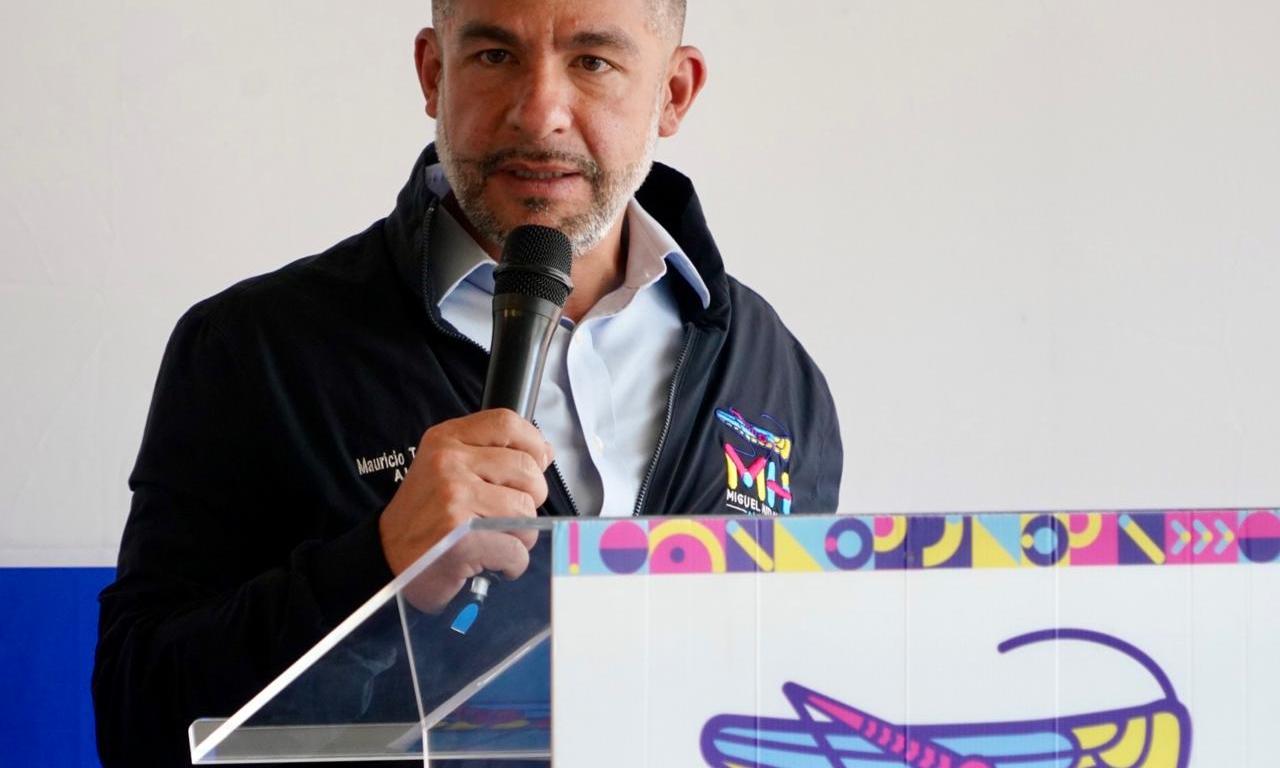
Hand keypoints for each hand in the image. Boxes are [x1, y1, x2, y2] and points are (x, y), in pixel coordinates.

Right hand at [378, 409, 551, 612]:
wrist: (387, 556)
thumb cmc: (425, 514)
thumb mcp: (447, 466)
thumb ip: (490, 453)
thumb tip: (544, 451)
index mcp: (446, 440)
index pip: (507, 422)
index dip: (533, 443)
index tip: (536, 463)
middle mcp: (449, 463)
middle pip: (527, 470)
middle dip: (530, 498)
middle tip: (509, 514)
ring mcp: (454, 499)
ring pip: (526, 512)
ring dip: (521, 534)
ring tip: (496, 538)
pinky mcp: (461, 539)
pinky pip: (516, 548)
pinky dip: (513, 562)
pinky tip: (494, 561)